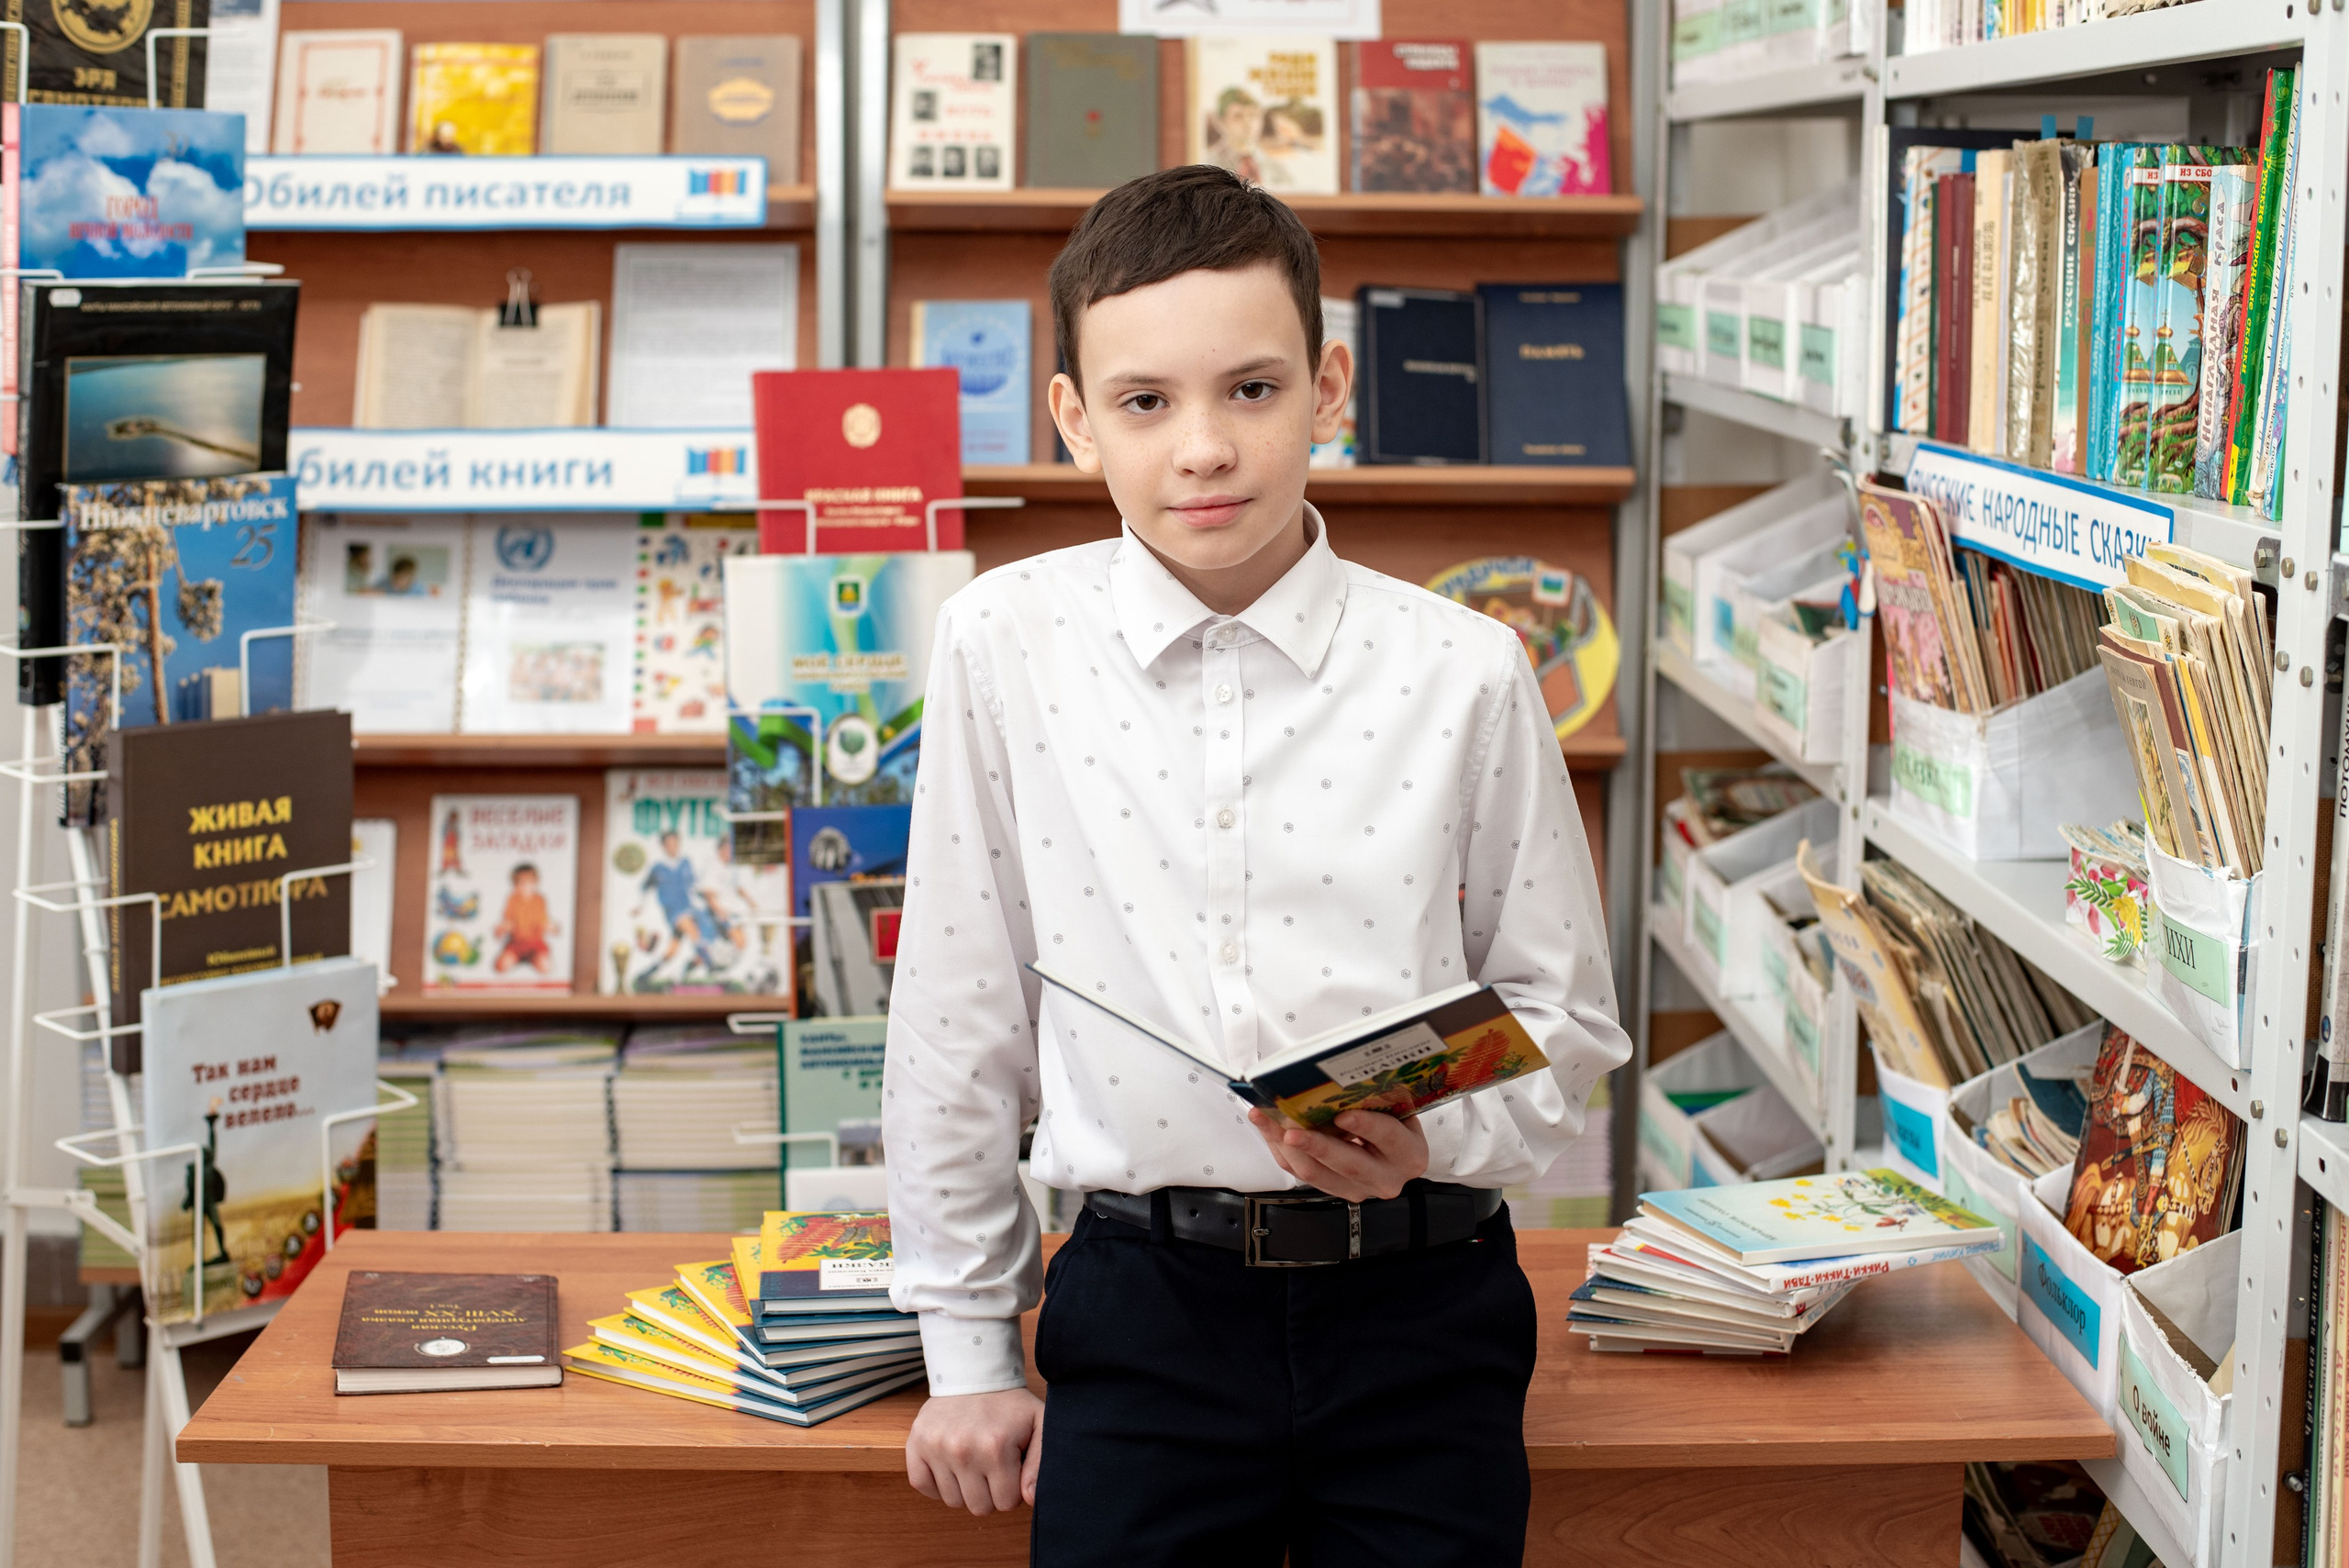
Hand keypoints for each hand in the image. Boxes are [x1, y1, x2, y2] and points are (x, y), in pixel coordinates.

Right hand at [905, 1387, 1044, 1515]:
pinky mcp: (916, 1444)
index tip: (1010, 1466)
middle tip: (991, 1465)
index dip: (1011, 1488)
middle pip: (979, 1507)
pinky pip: (922, 1486)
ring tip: (972, 1460)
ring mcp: (935, 1447)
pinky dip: (936, 1483)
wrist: (973, 1374)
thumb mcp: (1039, 1424)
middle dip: (990, 1491)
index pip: (1006, 1502)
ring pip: (953, 1501)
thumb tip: (1029, 1498)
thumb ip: (1041, 1464)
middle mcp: (962, 1449)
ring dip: (964, 1487)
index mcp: (995, 1447)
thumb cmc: (1008, 1404)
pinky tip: (950, 1466)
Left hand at [1247, 1106, 1428, 1200]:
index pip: (1389, 1138)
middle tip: (1292, 1129)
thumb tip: (1343, 1075)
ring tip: (1268, 1121)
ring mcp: (1358, 1189)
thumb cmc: (1395, 1125)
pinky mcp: (1332, 1190)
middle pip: (1348, 1163)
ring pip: (1317, 1173)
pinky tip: (1268, 1127)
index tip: (1344, 1114)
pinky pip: (1300, 1173)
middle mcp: (1385, 1177)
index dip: (1366, 1126)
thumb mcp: (1398, 1110)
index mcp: (1409, 1154)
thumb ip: (1379, 1099)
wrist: (1394, 1157)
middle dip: (1316, 1145)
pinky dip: (1280, 1149)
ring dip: (1288, 1147)